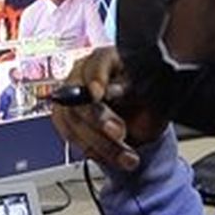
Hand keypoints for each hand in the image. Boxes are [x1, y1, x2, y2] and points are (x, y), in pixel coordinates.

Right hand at [50, 46, 168, 170]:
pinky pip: (72, 137)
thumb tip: (113, 90)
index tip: (98, 94)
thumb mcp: (149, 91)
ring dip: (101, 144)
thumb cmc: (145, 98)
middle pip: (78, 96)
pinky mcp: (65, 119)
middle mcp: (82, 75)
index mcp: (105, 58)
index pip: (95, 63)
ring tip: (127, 157)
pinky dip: (94, 151)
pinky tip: (113, 157)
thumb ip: (132, 87)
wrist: (140, 118)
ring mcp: (70, 98)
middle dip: (99, 119)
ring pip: (74, 122)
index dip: (95, 78)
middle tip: (120, 133)